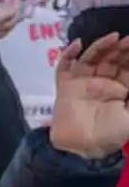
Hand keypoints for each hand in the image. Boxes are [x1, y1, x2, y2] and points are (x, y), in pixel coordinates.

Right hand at [50, 33, 128, 159]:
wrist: (82, 148)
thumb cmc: (111, 134)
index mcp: (121, 88)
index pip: (127, 66)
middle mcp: (102, 82)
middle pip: (111, 58)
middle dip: (120, 48)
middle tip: (128, 40)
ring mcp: (82, 83)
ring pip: (91, 58)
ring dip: (100, 46)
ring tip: (112, 38)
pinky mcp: (65, 86)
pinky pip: (64, 67)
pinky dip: (68, 54)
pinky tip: (77, 44)